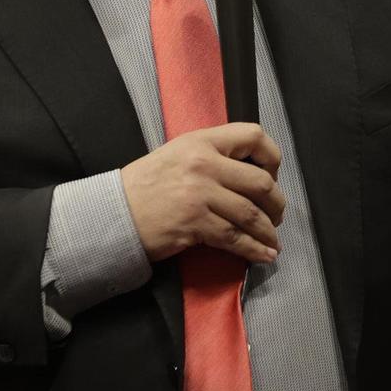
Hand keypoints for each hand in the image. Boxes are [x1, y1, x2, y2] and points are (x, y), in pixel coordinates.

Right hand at [122, 123, 283, 265]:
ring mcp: (200, 194)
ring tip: (272, 240)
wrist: (114, 212)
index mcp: (201, 141)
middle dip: (276, 204)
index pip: (253, 136)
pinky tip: (263, 254)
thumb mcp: (178, 154)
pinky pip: (236, 238)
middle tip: (276, 216)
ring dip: (268, 231)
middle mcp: (204, 163)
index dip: (272, 157)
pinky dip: (255, 249)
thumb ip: (213, 156)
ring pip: (252, 213)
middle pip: (260, 182)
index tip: (273, 175)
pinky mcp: (195, 223)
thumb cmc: (146, 185)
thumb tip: (251, 174)